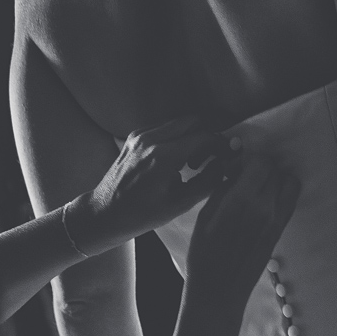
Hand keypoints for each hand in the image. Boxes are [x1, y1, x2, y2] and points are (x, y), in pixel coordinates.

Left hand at [66, 117, 233, 254]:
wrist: (104, 213)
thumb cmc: (141, 215)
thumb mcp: (178, 204)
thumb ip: (206, 182)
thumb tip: (227, 167)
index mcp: (163, 157)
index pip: (203, 137)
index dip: (222, 144)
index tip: (232, 153)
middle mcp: (150, 139)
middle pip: (193, 121)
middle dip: (208, 135)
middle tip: (214, 157)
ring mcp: (140, 135)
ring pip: (179, 122)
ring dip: (193, 136)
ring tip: (194, 164)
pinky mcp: (135, 136)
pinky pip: (165, 128)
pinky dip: (177, 138)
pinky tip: (177, 161)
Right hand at [185, 154, 300, 311]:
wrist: (219, 290)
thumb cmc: (204, 255)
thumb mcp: (205, 216)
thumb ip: (223, 190)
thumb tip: (234, 173)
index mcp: (242, 201)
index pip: (261, 162)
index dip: (247, 160)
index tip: (234, 169)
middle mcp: (265, 208)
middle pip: (275, 170)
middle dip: (260, 168)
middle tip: (243, 178)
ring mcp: (276, 221)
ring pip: (288, 183)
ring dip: (274, 179)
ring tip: (256, 189)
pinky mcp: (279, 232)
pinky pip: (289, 202)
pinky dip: (280, 194)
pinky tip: (263, 202)